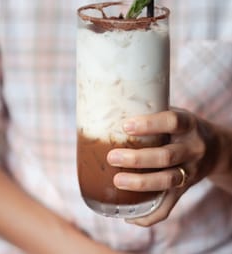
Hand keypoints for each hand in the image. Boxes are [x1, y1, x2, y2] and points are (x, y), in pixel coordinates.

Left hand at [107, 109, 221, 226]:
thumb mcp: (176, 113)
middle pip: (166, 156)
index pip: (172, 122)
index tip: (126, 126)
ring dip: (141, 183)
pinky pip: (169, 206)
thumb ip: (153, 112)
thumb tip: (113, 112)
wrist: (215, 149)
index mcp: (189, 125)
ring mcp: (191, 171)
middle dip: (137, 159)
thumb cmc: (184, 128)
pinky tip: (129, 215)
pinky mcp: (185, 189)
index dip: (149, 125)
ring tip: (117, 180)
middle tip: (112, 157)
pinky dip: (149, 215)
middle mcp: (193, 148)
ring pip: (167, 181)